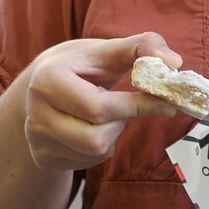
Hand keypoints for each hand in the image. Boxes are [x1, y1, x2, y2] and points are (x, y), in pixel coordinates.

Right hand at [22, 32, 182, 171]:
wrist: (43, 85)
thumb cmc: (82, 65)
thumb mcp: (108, 49)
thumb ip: (143, 47)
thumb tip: (174, 62)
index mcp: (47, 80)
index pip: (99, 107)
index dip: (138, 106)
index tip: (167, 102)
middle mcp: (35, 114)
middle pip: (96, 137)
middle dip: (122, 121)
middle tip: (125, 104)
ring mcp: (36, 139)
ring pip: (95, 151)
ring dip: (114, 133)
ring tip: (106, 113)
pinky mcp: (43, 157)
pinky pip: (88, 161)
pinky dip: (103, 146)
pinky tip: (94, 126)